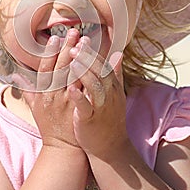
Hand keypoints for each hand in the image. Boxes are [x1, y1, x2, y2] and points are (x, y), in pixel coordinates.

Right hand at [13, 28, 83, 150]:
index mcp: (42, 94)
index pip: (45, 68)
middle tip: (74, 32)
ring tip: (86, 41)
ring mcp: (67, 102)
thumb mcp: (34, 107)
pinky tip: (96, 62)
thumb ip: (28, 90)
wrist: (62, 148)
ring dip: (80, 57)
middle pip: (60, 67)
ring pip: (73, 75)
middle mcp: (53, 96)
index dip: (50, 52)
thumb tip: (15, 76)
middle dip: (66, 48)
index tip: (55, 37)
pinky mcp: (79, 108)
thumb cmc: (49, 125)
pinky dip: (90, 74)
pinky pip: (85, 88)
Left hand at [68, 40, 127, 160]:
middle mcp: (108, 95)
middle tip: (73, 46)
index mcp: (112, 87)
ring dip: (84, 73)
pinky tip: (70, 88)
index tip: (82, 41)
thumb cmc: (109, 118)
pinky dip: (78, 97)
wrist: (110, 148)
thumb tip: (118, 53)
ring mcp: (100, 108)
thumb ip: (115, 73)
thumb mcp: (115, 94)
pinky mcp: (90, 120)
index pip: (104, 65)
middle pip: (99, 72)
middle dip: (87, 58)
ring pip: (94, 87)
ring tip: (72, 61)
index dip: (93, 53)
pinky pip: (85, 107)